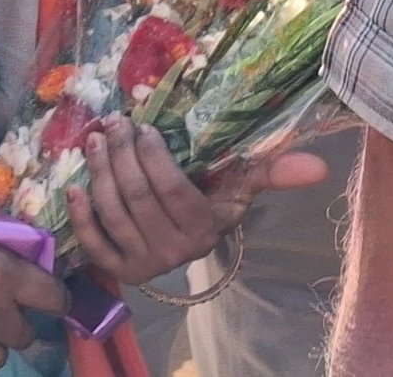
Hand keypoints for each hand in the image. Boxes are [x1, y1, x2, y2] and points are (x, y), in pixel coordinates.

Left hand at [67, 116, 326, 285]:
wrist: (181, 241)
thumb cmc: (207, 201)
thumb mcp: (237, 187)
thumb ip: (271, 172)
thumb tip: (320, 164)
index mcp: (204, 230)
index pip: (172, 191)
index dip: (154, 157)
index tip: (143, 127)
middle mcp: (174, 252)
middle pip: (137, 196)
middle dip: (121, 154)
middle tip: (113, 123)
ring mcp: (144, 263)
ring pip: (113, 212)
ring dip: (99, 172)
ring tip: (95, 141)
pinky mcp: (118, 269)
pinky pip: (94, 244)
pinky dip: (81, 215)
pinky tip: (72, 185)